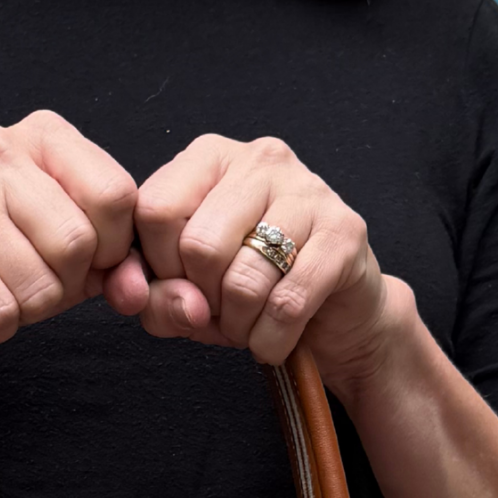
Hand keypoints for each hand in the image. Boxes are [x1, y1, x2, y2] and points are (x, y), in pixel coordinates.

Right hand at [0, 111, 138, 380]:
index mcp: (45, 135)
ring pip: (39, 284)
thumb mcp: (74, 251)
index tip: (86, 258)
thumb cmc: (7, 257)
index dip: (112, 248)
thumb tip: (134, 292)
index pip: (116, 196)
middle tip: (39, 280)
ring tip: (8, 292)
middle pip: (78, 242)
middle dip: (68, 284)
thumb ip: (116, 264)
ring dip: (31, 310)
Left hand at [102, 134, 402, 385]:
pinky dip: (271, 340)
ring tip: (249, 326)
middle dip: (203, 301)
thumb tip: (164, 301)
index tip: (183, 286)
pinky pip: (286, 304)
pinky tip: (275, 339)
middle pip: (198, 246)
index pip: (154, 209)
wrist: (334, 314)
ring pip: (243, 279)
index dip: (159, 268)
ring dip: (238, 327)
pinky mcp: (344, 232)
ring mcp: (308, 190)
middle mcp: (260, 160)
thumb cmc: (251, 292)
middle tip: (221, 312)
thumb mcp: (187, 292)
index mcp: (210, 157)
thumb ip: (153, 294)